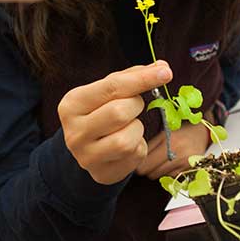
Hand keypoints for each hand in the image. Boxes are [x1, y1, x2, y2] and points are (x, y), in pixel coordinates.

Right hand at [58, 61, 171, 184]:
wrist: (89, 149)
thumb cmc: (102, 112)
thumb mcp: (111, 91)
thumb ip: (134, 76)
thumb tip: (163, 67)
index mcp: (72, 104)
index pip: (112, 87)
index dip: (142, 79)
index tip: (166, 72)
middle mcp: (74, 132)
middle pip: (119, 112)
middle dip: (136, 106)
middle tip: (133, 107)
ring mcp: (86, 156)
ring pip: (126, 139)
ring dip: (137, 129)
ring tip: (128, 127)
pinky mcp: (102, 173)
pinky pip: (134, 154)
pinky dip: (139, 145)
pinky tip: (128, 143)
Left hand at [136, 122, 210, 178]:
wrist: (203, 132)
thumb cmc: (182, 131)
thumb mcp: (164, 133)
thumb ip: (151, 146)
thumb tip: (136, 159)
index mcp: (168, 141)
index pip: (145, 164)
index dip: (140, 165)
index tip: (139, 163)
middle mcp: (178, 154)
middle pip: (152, 173)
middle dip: (149, 169)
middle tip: (152, 161)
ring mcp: (185, 163)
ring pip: (161, 177)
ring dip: (159, 171)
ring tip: (164, 161)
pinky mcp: (190, 170)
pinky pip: (172, 178)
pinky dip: (170, 173)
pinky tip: (174, 164)